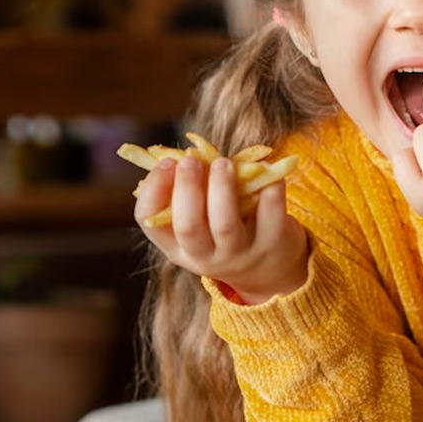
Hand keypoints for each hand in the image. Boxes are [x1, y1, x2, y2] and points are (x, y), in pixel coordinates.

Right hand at [135, 156, 308, 303]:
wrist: (270, 269)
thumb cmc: (225, 232)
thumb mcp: (201, 224)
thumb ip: (193, 193)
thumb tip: (193, 152)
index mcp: (177, 247)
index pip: (150, 222)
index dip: (154, 189)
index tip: (166, 162)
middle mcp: (205, 256)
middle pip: (188, 226)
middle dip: (186, 188)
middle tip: (190, 160)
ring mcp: (240, 253)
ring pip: (225, 224)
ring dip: (221, 188)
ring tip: (223, 162)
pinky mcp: (273, 243)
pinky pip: (270, 213)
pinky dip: (268, 187)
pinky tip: (264, 168)